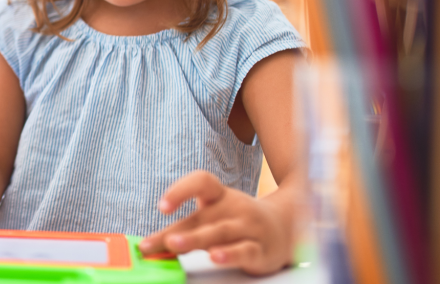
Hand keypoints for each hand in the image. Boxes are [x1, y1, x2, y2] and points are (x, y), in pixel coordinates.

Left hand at [139, 171, 292, 274]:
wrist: (287, 228)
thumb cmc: (239, 221)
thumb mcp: (215, 216)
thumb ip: (187, 228)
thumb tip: (153, 244)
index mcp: (220, 196)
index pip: (201, 182)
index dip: (180, 190)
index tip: (162, 207)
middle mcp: (234, 207)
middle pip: (202, 216)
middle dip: (176, 229)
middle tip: (152, 243)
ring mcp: (248, 227)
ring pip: (220, 232)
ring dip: (195, 239)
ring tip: (174, 245)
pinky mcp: (260, 249)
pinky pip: (244, 250)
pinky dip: (229, 254)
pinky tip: (214, 257)